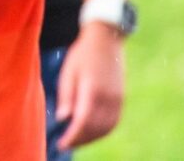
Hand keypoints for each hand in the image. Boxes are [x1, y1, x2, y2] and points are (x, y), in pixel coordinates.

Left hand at [56, 23, 125, 148]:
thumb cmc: (82, 54)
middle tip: (66, 143)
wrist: (107, 39)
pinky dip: (103, 131)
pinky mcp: (121, 98)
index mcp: (92, 89)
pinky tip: (91, 132)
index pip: (83, 121)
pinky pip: (114, 122)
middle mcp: (108, 97)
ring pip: (106, 128)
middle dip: (80, 139)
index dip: (73, 136)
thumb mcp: (68, 71)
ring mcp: (118, 99)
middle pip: (95, 128)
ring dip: (92, 138)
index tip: (61, 144)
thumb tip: (63, 119)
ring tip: (77, 140)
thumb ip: (66, 96)